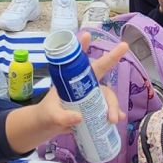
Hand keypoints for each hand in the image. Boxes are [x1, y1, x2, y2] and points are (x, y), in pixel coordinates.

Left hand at [7, 36, 127, 153]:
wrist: (43, 127)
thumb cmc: (44, 116)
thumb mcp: (51, 117)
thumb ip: (62, 118)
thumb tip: (79, 118)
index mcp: (70, 82)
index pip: (79, 62)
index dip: (83, 47)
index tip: (87, 34)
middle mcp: (83, 87)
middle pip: (103, 85)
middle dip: (112, 98)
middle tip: (113, 114)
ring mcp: (89, 98)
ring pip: (107, 98)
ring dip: (113, 107)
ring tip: (114, 119)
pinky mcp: (91, 109)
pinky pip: (106, 109)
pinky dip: (114, 113)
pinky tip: (118, 119)